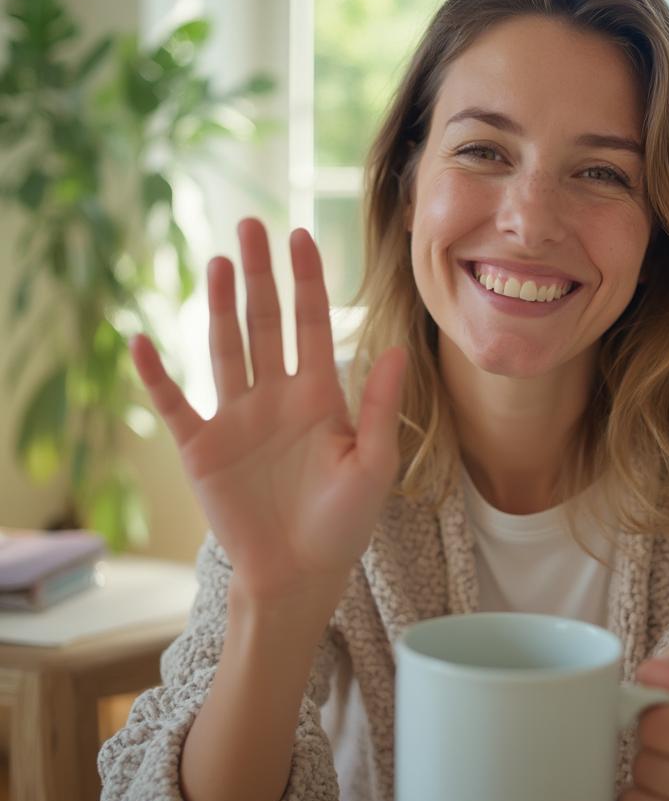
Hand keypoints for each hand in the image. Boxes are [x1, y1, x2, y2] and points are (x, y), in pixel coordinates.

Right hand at [129, 218, 406, 616]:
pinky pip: (175, 402)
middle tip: (251, 226)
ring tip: (219, 263)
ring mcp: (237, 417)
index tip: (301, 236)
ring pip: (225, 348)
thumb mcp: (373, 464)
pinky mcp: (202, 447)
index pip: (312, 324)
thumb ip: (380, 407)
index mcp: (320, 395)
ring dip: (220, 306)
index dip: (307, 281)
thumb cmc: (343, 524)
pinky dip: (156, 374)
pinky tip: (142, 339)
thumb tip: (394, 349)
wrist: (299, 574)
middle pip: (265, 323)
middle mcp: (276, 396)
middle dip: (260, 276)